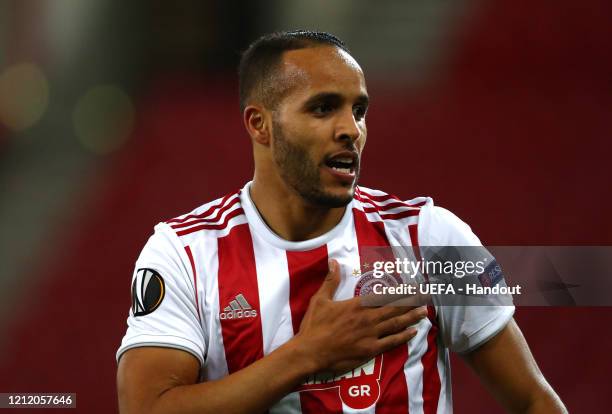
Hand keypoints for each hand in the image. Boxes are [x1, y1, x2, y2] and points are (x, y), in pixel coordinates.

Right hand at [293, 259, 427, 374]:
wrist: (310, 352)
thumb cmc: (314, 325)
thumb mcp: (320, 299)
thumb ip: (331, 281)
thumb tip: (334, 261)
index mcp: (357, 305)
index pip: (384, 296)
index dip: (400, 292)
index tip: (413, 287)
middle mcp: (368, 319)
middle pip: (394, 309)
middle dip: (411, 302)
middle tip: (425, 297)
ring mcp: (371, 335)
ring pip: (396, 324)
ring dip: (411, 317)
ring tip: (424, 312)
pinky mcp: (370, 350)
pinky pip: (391, 342)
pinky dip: (404, 336)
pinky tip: (413, 332)